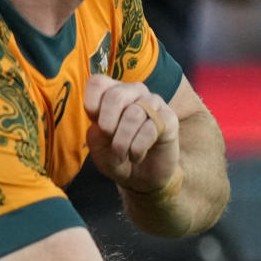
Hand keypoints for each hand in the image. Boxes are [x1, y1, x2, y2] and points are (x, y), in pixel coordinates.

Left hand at [83, 73, 180, 196]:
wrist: (144, 178)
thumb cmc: (119, 158)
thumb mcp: (98, 149)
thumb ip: (95, 133)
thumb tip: (101, 126)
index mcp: (112, 93)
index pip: (98, 83)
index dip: (92, 105)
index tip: (96, 125)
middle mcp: (134, 92)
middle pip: (115, 95)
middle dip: (107, 125)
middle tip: (110, 141)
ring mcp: (153, 103)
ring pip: (133, 114)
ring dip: (122, 142)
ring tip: (123, 154)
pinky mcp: (169, 118)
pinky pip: (150, 129)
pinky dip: (137, 148)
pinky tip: (137, 156)